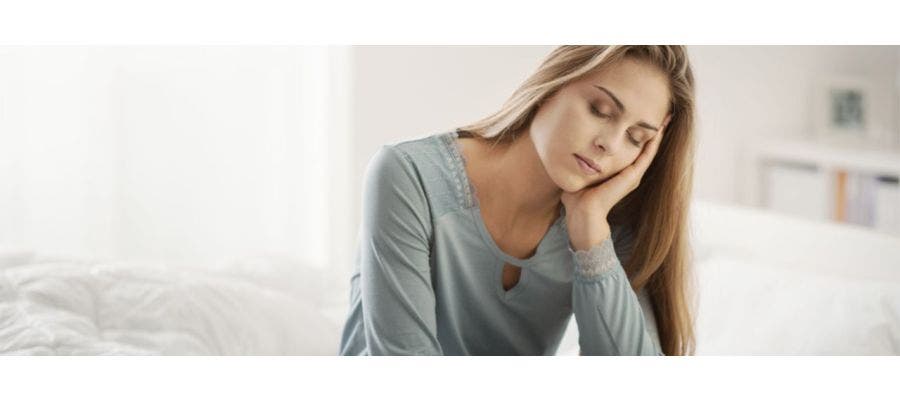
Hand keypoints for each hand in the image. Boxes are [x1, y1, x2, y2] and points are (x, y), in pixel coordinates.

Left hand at [561, 116, 669, 250]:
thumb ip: (579, 166)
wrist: (583, 212)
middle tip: (664, 113)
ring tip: (667, 117)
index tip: (642, 117)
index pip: (633, 150)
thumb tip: (568, 156)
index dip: (638, 134)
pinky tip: (659, 129)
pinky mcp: (633, 176)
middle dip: (654, 131)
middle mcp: (630, 174)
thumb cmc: (577, 197)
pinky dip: (654, 142)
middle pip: (645, 148)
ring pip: (650, 149)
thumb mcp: (580, 174)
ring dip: (658, 133)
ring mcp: (633, 175)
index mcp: (619, 173)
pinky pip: (647, 154)